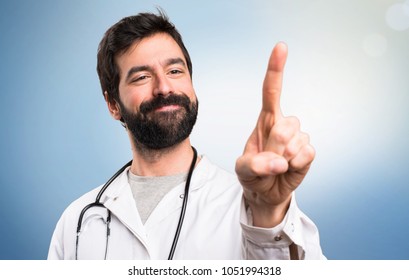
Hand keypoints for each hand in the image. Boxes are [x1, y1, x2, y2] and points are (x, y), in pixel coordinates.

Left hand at [235, 42, 314, 227]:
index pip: (271, 91)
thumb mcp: (243, 170)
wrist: (266, 193)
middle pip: (285, 125)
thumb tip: (279, 162)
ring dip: (283, 158)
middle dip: (274, 147)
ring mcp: (298, 138)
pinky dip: (296, 166)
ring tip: (276, 165)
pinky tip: (289, 168)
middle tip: (267, 160)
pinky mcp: (308, 153)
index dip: (276, 69)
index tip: (281, 47)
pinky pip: (307, 154)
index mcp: (265, 120)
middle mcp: (283, 124)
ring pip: (295, 141)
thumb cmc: (253, 175)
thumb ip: (254, 165)